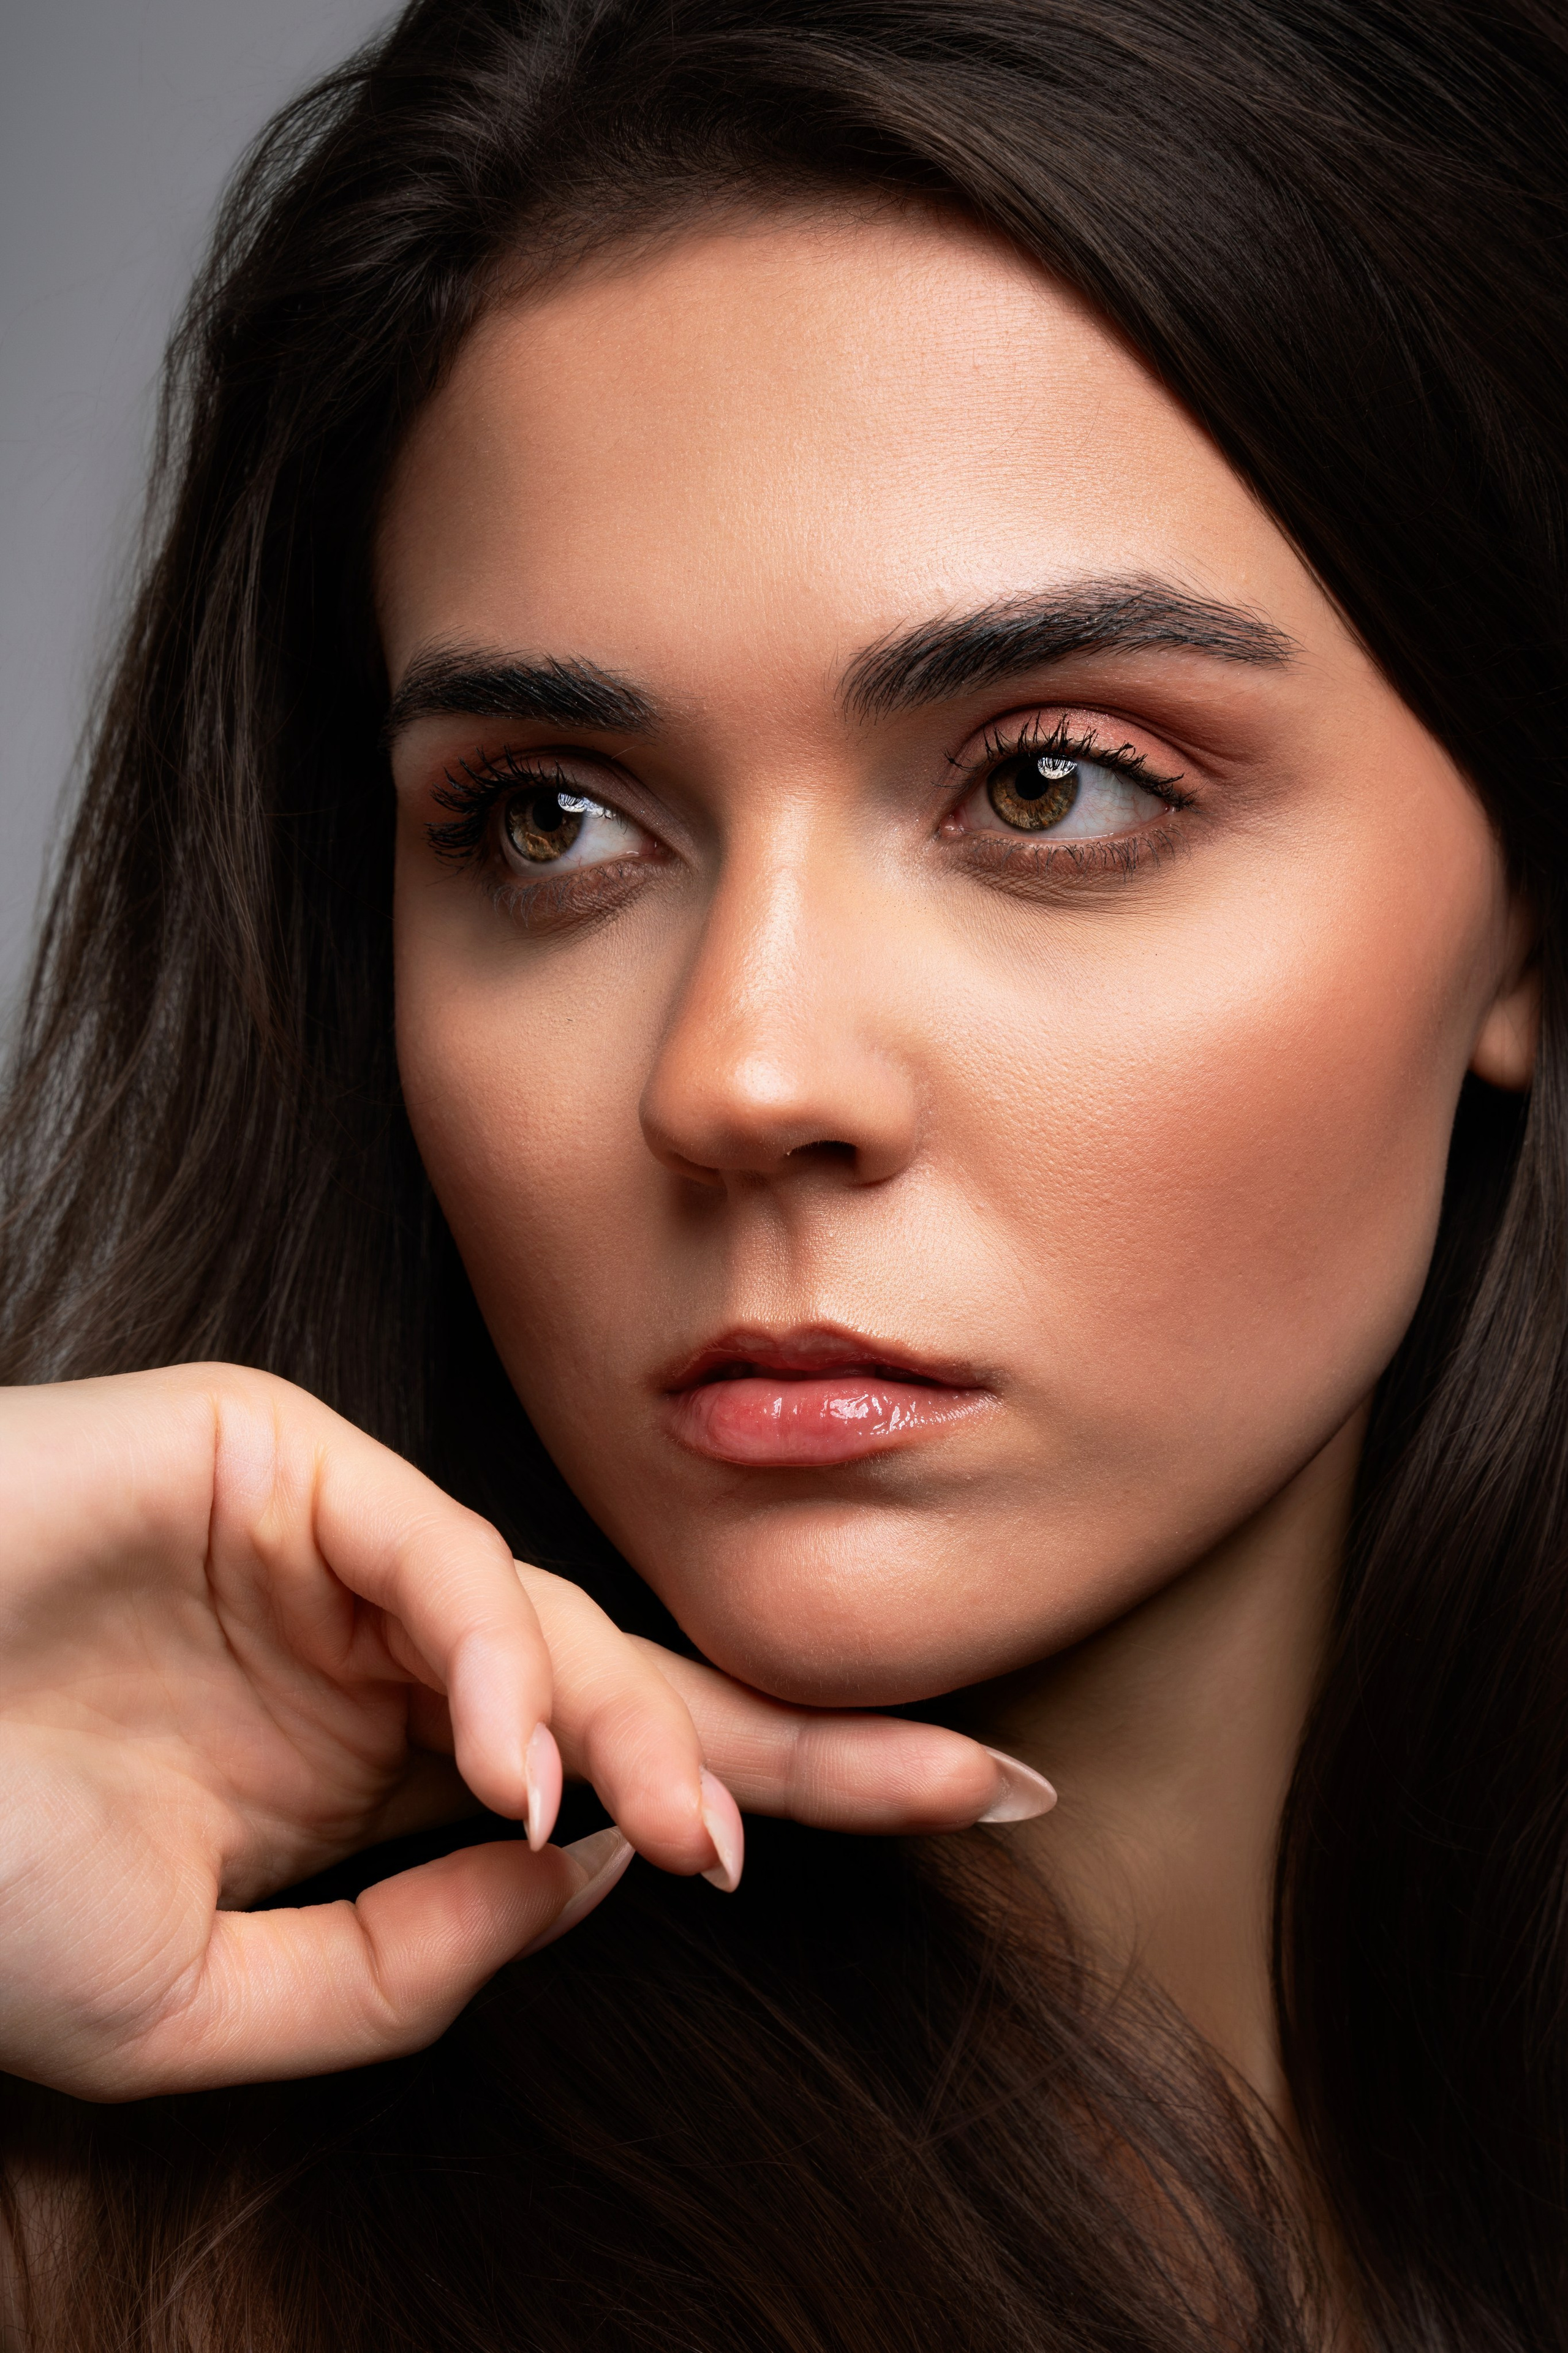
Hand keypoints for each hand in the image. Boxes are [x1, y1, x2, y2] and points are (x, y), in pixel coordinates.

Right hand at [0, 1366, 1050, 2100]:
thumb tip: (592, 1872)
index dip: (782, 1791)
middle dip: (805, 1739)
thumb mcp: (200, 2004)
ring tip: (706, 1843)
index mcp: (374, 1765)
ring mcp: (335, 1546)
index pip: (617, 1776)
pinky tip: (518, 1766)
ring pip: (554, 1622)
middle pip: (637, 1684)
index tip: (966, 1808)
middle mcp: (381, 1650)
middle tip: (972, 1784)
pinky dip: (487, 1656)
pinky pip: (429, 1553)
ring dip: (645, 1734)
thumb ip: (405, 1960)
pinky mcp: (278, 1456)